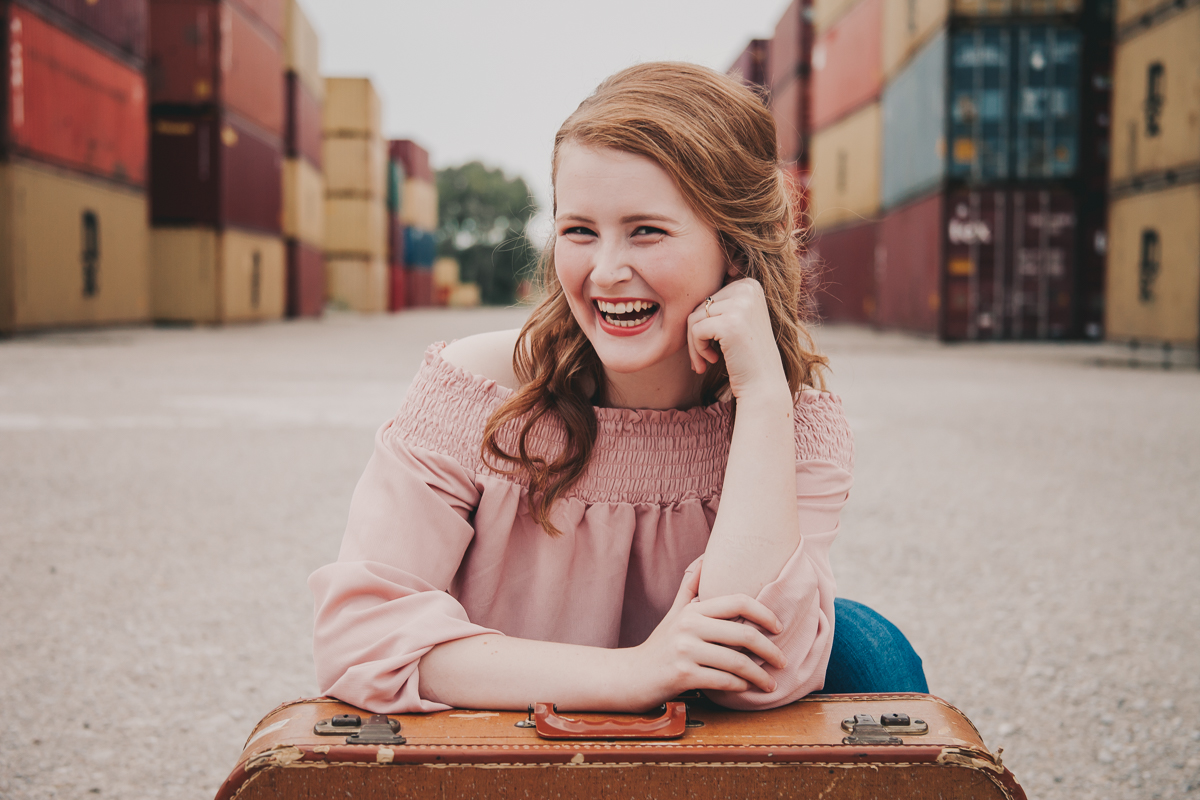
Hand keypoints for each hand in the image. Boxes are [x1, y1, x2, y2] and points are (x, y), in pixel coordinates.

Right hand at [623, 561, 786, 708]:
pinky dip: (740, 686)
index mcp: (692, 610)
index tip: (779, 627)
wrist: (631, 676)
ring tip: (770, 683)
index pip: (738, 601)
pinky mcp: (683, 675)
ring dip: (759, 675)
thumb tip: (707, 557)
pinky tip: (746, 688)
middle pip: (743, 633)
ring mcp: (685, 651)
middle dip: (770, 649)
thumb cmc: (660, 645)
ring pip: (737, 661)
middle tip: (782, 661)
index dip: (764, 612)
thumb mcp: (675, 613)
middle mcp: (689, 626)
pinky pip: (723, 681)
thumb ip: (691, 586)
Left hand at [687, 278, 788, 399]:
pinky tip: (712, 360)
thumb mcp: (736, 320)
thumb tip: (684, 285)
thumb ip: (720, 303)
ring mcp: (741, 305)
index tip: (711, 342)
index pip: (709, 295)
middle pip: (700, 304)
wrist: (763, 385)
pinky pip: (695, 330)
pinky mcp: (730, 323)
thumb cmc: (745, 356)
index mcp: (749, 284)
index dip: (704, 321)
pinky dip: (697, 349)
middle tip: (704, 356)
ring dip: (694, 343)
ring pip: (694, 317)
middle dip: (696, 333)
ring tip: (706, 360)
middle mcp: (748, 289)